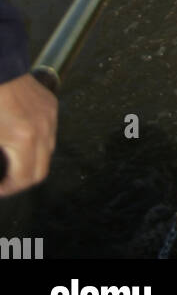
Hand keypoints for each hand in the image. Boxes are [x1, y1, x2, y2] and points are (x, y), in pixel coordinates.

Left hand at [0, 74, 57, 194]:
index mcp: (24, 139)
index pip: (25, 179)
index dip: (9, 189)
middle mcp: (43, 129)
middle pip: (41, 171)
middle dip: (23, 181)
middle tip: (6, 182)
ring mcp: (49, 116)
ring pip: (48, 151)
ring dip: (32, 161)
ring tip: (14, 161)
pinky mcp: (51, 105)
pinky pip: (49, 132)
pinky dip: (38, 141)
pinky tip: (21, 138)